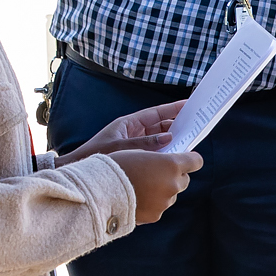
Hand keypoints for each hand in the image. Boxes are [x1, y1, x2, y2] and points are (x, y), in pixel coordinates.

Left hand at [56, 100, 186, 167]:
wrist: (80, 172)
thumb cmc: (95, 156)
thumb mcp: (121, 147)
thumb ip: (146, 143)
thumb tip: (169, 138)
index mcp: (129, 123)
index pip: (156, 113)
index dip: (173, 109)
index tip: (189, 104)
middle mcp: (133, 132)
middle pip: (160, 126)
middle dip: (176, 125)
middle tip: (194, 124)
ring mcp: (135, 144)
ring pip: (159, 139)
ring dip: (172, 140)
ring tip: (189, 140)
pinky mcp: (136, 156)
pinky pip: (154, 152)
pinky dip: (164, 153)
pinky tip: (174, 156)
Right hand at [109, 149, 201, 223]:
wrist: (99, 191)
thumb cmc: (116, 166)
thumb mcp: (139, 152)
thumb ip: (158, 158)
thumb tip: (167, 163)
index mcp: (171, 164)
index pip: (196, 161)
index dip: (191, 159)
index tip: (186, 159)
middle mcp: (173, 184)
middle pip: (185, 179)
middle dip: (175, 176)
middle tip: (157, 173)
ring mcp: (165, 201)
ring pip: (172, 194)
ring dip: (163, 190)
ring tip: (142, 187)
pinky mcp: (156, 215)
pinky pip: (160, 207)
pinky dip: (153, 203)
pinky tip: (137, 198)